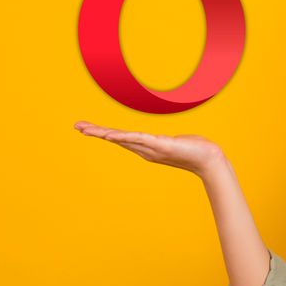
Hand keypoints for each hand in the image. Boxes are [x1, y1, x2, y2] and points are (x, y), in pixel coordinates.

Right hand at [73, 120, 224, 177]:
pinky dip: (124, 137)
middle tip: (76, 126)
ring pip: (123, 139)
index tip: (86, 128)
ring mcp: (152, 148)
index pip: (121, 138)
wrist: (209, 160)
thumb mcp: (177, 144)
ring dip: (104, 133)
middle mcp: (146, 149)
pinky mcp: (161, 145)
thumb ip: (167, 142)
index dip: (103, 132)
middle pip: (116, 138)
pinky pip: (139, 139)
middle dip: (96, 132)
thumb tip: (166, 141)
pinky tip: (111, 135)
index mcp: (147, 147)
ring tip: (86, 129)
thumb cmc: (196, 151)